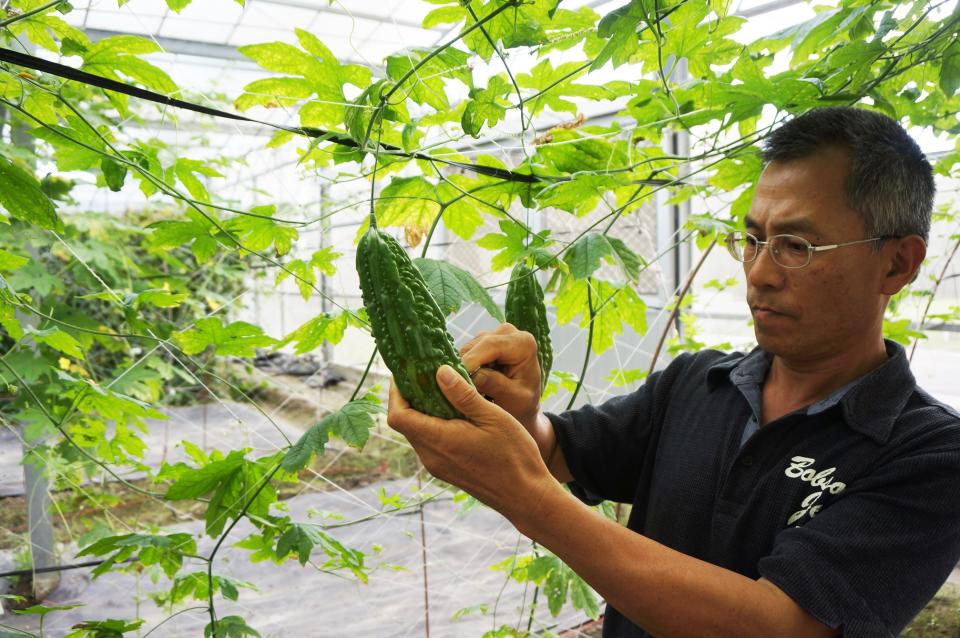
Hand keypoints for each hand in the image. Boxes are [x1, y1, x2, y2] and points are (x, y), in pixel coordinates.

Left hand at [387, 364, 555, 526]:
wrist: (525, 496)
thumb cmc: (514, 456)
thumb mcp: (492, 417)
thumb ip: (463, 395)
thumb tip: (440, 371)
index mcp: (440, 441)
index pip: (398, 416)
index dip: (396, 392)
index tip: (406, 372)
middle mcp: (432, 457)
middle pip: (404, 423)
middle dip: (408, 397)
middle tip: (424, 374)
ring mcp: (437, 466)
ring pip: (416, 432)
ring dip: (421, 410)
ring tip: (440, 388)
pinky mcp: (446, 470)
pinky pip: (429, 442)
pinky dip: (432, 423)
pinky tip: (452, 411)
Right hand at [460, 323, 541, 431]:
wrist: (523, 404)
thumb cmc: (522, 403)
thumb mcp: (513, 399)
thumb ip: (493, 384)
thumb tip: (468, 372)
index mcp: (523, 343)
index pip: (490, 345)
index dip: (471, 361)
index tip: (459, 382)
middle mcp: (508, 332)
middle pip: (475, 346)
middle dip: (468, 369)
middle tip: (471, 391)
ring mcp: (493, 334)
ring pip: (466, 350)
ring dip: (467, 370)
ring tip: (478, 388)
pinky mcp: (482, 340)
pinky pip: (464, 353)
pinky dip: (466, 368)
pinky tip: (476, 380)